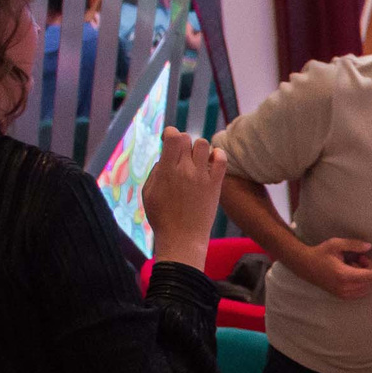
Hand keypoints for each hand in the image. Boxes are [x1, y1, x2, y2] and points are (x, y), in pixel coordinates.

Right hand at [142, 128, 227, 263]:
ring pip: (203, 144)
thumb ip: (157, 171)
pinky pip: (221, 159)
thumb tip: (166, 156)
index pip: (173, 136)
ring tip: (194, 160)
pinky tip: (210, 161)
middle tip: (180, 156)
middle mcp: (185, 170)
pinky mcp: (215, 185)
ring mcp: (202, 176)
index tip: (168, 142)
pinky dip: (217, 154)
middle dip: (181, 142)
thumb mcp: (149, 192)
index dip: (170, 134)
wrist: (182, 239)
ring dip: (198, 148)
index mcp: (166, 170)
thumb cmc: (162, 218)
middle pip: (187, 138)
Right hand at [300, 236, 371, 300]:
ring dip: (366, 277)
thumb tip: (370, 246)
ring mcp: (342, 293)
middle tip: (362, 258)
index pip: (369, 275)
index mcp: (344, 275)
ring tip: (356, 264)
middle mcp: (344, 287)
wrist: (305, 265)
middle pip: (369, 283)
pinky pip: (359, 293)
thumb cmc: (320, 253)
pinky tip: (353, 273)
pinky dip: (362, 284)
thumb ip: (354, 245)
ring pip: (365, 289)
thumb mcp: (336, 244)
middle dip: (371, 270)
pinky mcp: (340, 296)